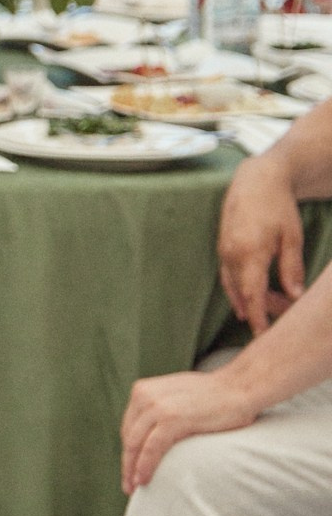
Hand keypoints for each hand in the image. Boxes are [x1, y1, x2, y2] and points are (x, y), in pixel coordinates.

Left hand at [120, 366, 259, 492]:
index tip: (128, 468)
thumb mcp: (176, 395)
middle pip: (129, 437)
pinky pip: (152, 447)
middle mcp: (144, 396)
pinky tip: (144, 480)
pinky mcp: (171, 419)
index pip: (129, 426)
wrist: (240, 387)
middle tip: (127, 486)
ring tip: (134, 488)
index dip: (128, 450)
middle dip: (127, 463)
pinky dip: (145, 465)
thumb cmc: (214, 395)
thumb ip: (160, 407)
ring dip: (132, 469)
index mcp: (142, 390)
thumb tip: (151, 430)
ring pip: (136, 444)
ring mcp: (156, 406)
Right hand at [218, 154, 307, 333]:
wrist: (256, 180)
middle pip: (243, 293)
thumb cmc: (278, 206)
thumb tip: (294, 296)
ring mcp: (223, 249)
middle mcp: (231, 254)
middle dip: (260, 309)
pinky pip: (228, 274)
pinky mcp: (222, 246)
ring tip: (270, 306)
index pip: (252, 295)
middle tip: (283, 314)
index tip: (264, 336)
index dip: (258, 318)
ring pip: (233, 285)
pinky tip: (248, 295)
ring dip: (249, 299)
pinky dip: (238, 287)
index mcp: (249, 253)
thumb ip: (291, 269)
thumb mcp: (292, 238)